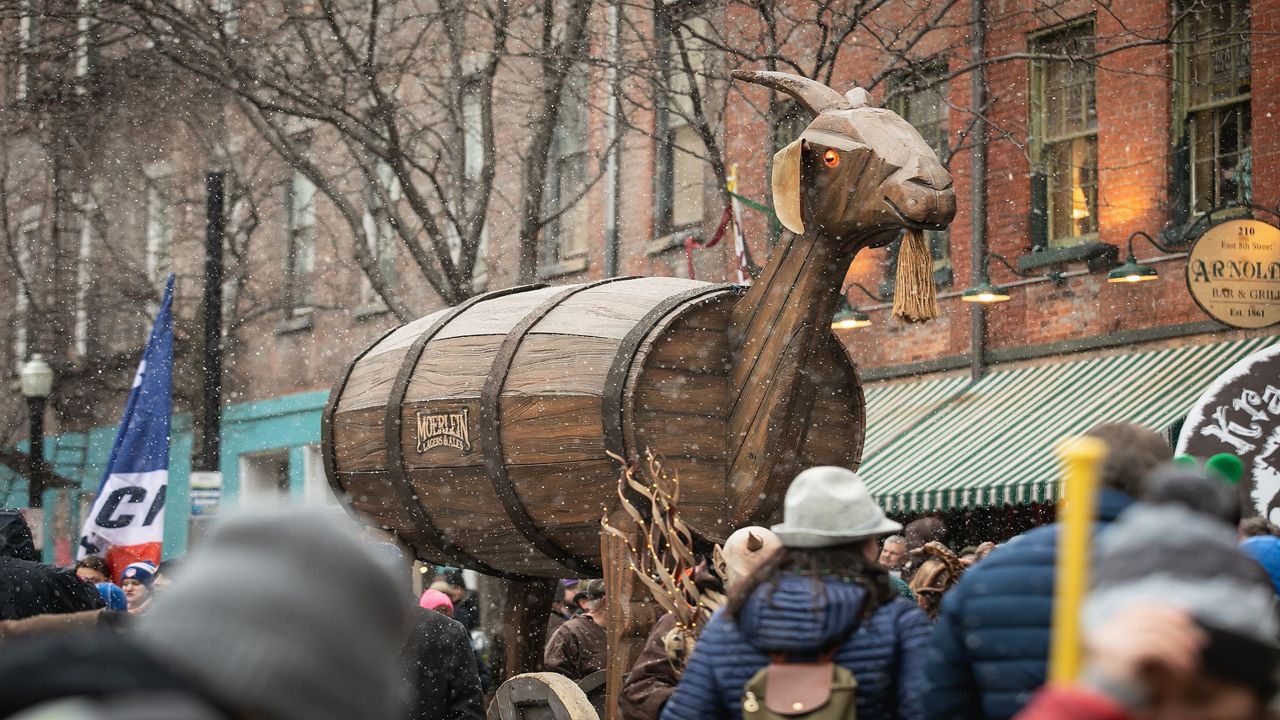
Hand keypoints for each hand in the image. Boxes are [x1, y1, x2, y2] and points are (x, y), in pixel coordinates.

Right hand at [1086, 604, 1205, 687]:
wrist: (1104, 705)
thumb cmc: (1126, 686)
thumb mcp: (1137, 658)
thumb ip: (1150, 639)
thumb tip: (1182, 618)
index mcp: (1108, 629)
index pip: (1138, 608)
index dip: (1163, 609)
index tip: (1187, 615)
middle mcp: (1108, 631)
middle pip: (1150, 619)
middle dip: (1178, 627)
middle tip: (1200, 639)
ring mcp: (1113, 641)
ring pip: (1156, 633)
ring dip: (1180, 646)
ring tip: (1193, 661)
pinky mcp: (1123, 653)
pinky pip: (1156, 648)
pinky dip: (1175, 658)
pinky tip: (1183, 670)